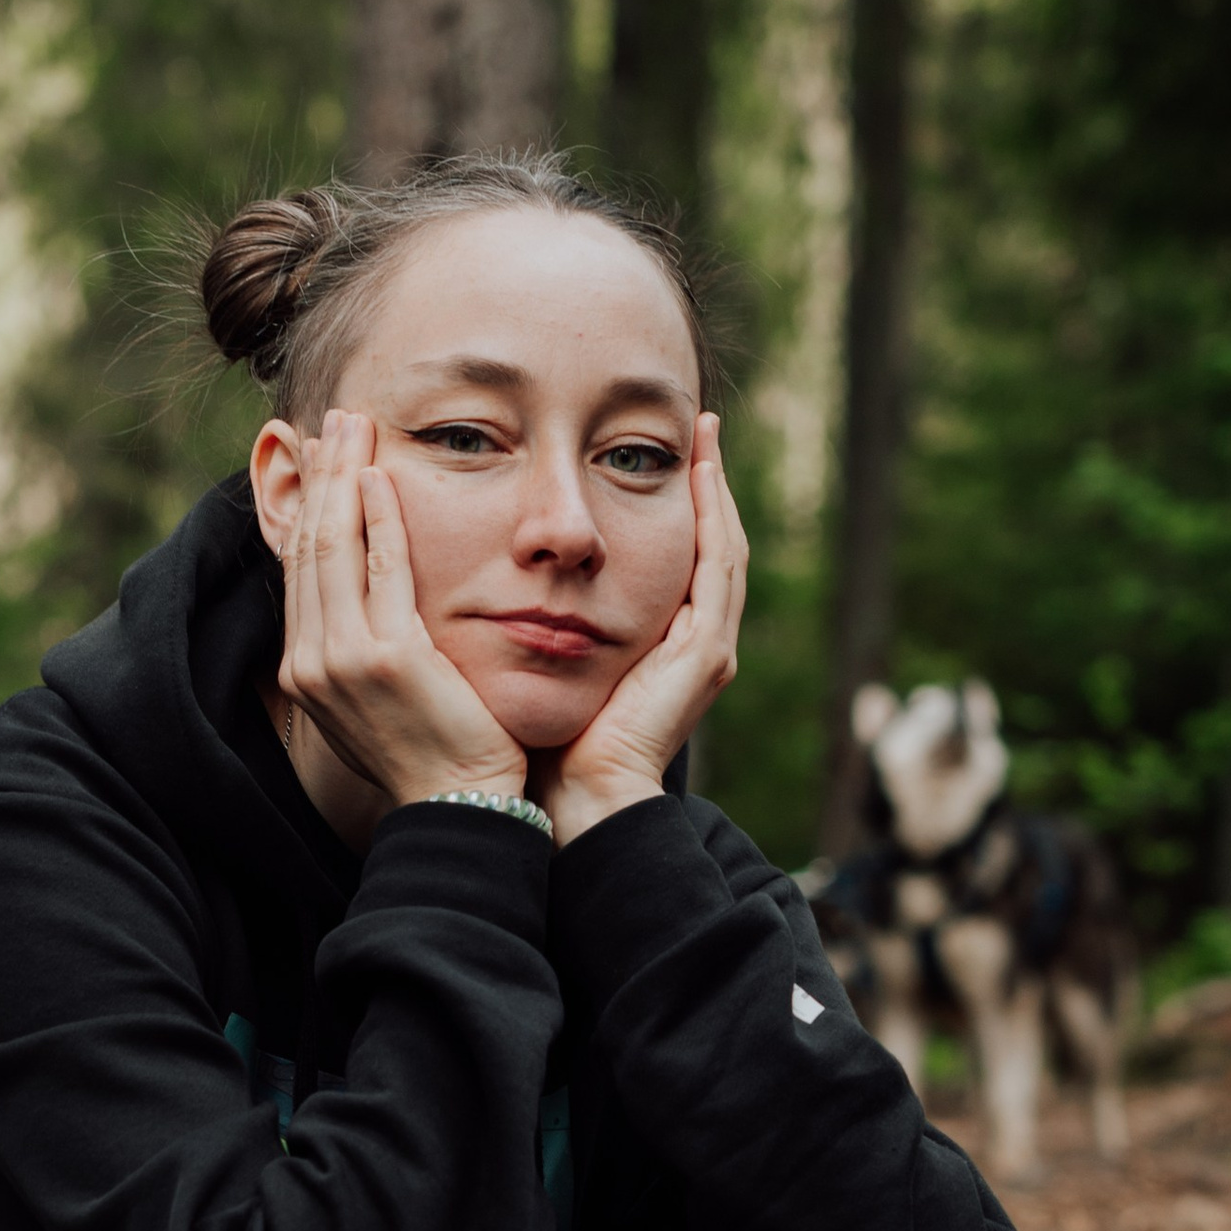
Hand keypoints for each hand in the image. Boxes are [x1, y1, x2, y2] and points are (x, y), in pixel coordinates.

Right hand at [279, 409, 526, 808]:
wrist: (455, 804)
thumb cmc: (430, 751)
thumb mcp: (376, 697)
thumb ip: (360, 646)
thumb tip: (361, 599)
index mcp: (303, 670)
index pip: (299, 569)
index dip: (308, 506)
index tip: (320, 458)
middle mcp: (310, 662)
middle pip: (308, 546)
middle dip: (320, 476)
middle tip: (336, 420)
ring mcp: (343, 660)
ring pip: (334, 547)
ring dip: (344, 478)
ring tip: (355, 427)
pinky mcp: (387, 658)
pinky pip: (382, 569)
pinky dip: (379, 518)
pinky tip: (380, 477)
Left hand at [540, 414, 747, 846]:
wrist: (580, 802)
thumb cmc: (555, 746)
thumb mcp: (553, 666)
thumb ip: (549, 625)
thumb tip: (505, 583)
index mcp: (669, 651)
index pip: (684, 562)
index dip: (681, 508)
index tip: (666, 454)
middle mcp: (702, 647)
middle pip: (715, 546)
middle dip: (709, 486)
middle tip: (699, 428)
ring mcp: (711, 650)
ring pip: (725, 548)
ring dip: (716, 489)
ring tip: (704, 435)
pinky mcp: (706, 654)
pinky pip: (719, 570)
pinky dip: (713, 518)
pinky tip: (701, 474)